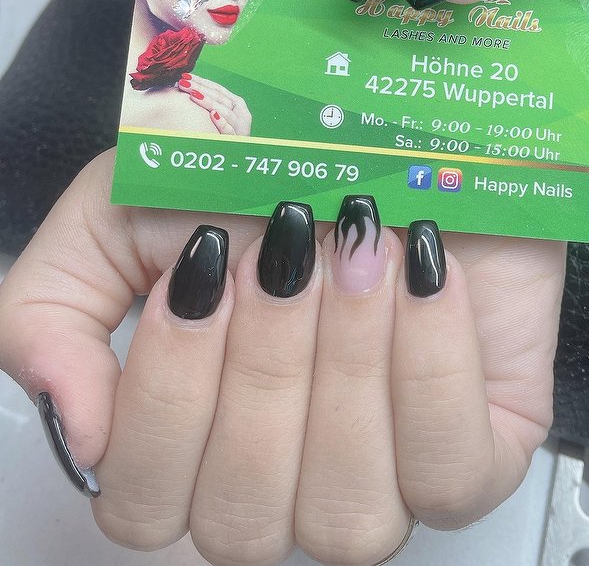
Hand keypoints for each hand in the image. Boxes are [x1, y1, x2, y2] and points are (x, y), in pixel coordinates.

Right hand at [0, 151, 564, 565]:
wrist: (397, 128)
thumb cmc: (267, 167)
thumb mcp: (127, 210)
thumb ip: (52, 308)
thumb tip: (77, 427)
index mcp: (193, 441)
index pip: (143, 504)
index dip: (170, 390)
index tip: (204, 263)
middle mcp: (282, 484)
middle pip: (241, 517)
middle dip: (266, 362)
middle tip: (288, 244)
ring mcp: (384, 478)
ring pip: (345, 514)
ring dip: (347, 362)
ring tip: (359, 248)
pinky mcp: (479, 451)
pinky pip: (450, 476)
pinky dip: (432, 363)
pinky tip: (426, 273)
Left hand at [178, 73, 252, 135]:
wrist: (236, 155)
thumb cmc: (223, 135)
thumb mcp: (221, 117)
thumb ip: (211, 104)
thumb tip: (188, 88)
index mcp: (238, 105)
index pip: (218, 89)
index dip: (202, 82)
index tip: (186, 76)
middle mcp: (241, 114)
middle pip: (220, 98)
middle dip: (201, 89)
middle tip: (183, 83)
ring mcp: (240, 127)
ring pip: (225, 111)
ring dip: (209, 102)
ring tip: (193, 95)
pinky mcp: (237, 141)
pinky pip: (229, 130)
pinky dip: (221, 122)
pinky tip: (212, 115)